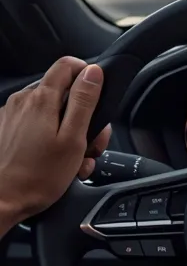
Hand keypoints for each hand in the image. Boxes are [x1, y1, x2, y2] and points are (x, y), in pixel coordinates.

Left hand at [0, 57, 111, 229]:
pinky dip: (52, 138)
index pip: (68, 65)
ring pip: (52, 111)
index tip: (98, 95)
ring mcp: (12, 115)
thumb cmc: (38, 176)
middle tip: (91, 142)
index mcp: (42, 99)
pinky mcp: (8, 129)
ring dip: (69, 130)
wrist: (2, 200)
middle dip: (83, 114)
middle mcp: (23, 101)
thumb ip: (84, 101)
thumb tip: (93, 73)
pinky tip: (57, 160)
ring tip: (75, 158)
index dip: (87, 75)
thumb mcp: (73, 138)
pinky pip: (37, 124)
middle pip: (63, 92)